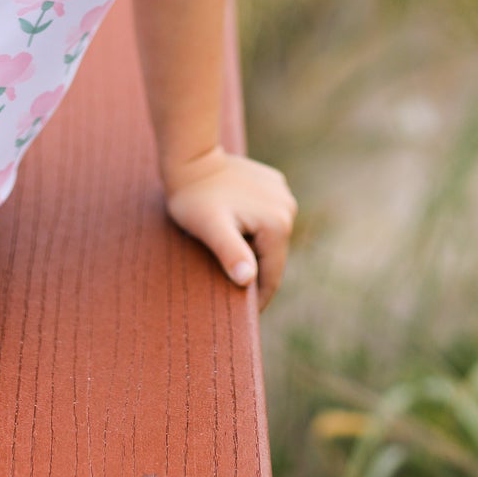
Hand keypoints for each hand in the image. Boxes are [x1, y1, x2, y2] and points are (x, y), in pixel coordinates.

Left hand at [162, 145, 297, 308]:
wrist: (190, 158)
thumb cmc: (195, 199)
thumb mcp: (210, 230)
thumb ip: (230, 253)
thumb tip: (248, 279)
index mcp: (277, 223)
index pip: (272, 276)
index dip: (257, 300)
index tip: (241, 318)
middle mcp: (287, 206)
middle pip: (273, 257)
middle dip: (254, 273)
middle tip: (229, 289)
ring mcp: (282, 193)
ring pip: (270, 239)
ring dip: (254, 251)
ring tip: (230, 258)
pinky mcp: (274, 184)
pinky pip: (267, 219)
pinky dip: (254, 230)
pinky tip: (235, 230)